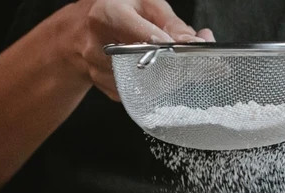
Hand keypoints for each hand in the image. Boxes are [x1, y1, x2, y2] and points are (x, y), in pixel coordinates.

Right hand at [68, 0, 214, 100]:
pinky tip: (157, 69)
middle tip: (203, 64)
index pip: (140, 36)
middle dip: (178, 64)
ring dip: (171, 74)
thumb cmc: (116, 10)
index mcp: (106, 16)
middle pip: (147, 64)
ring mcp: (100, 73)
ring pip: (148, 82)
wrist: (80, 32)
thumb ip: (170, 22)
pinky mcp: (109, 90)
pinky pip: (142, 91)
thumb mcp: (143, 3)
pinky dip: (157, 83)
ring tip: (176, 61)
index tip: (193, 48)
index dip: (168, 45)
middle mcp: (99, 47)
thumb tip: (197, 42)